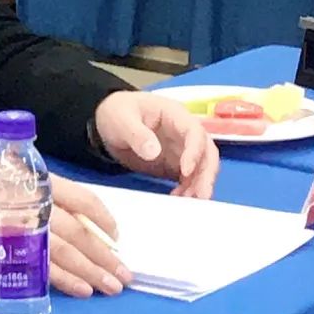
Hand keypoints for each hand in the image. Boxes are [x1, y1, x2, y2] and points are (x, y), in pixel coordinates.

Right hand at [0, 172, 133, 297]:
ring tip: (112, 286)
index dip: (103, 218)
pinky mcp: (10, 253)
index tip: (117, 236)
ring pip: (66, 253)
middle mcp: (36, 205)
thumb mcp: (19, 179)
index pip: (82, 198)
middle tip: (125, 273)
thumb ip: (48, 194)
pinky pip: (44, 270)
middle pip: (79, 231)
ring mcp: (24, 230)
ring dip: (93, 272)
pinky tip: (84, 290)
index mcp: (41, 183)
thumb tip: (83, 219)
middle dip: (104, 254)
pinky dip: (67, 281)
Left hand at [94, 90, 219, 196]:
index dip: (194, 151)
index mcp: (174, 114)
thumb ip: (137, 134)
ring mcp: (181, 149)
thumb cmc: (117, 111)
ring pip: (201, 167)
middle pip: (207, 151)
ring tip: (186, 202)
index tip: (186, 170)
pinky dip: (187, 190)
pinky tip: (177, 200)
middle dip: (206, 173)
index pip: (194, 131)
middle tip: (201, 195)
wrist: (107, 119)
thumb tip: (154, 151)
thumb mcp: (122, 119)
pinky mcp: (174, 165)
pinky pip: (188, 179)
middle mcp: (183, 132)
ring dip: (198, 185)